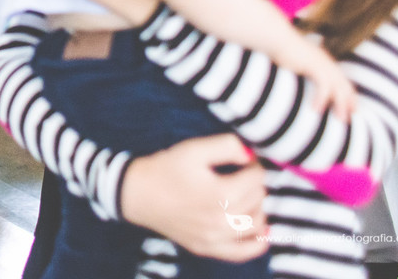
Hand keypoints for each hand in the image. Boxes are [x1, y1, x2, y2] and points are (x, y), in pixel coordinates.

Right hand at [121, 134, 267, 261]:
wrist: (136, 194)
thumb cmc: (165, 168)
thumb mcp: (194, 148)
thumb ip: (227, 145)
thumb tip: (250, 155)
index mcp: (222, 194)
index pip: (257, 177)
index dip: (253, 164)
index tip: (242, 159)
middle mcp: (223, 221)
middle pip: (258, 199)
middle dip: (254, 183)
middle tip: (240, 173)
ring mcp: (215, 238)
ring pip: (256, 224)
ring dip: (257, 207)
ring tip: (244, 195)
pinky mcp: (207, 248)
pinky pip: (243, 252)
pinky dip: (257, 243)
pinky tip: (261, 232)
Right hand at [275, 39, 356, 119]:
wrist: (277, 38)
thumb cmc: (282, 51)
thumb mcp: (298, 63)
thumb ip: (304, 72)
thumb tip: (301, 85)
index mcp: (325, 63)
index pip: (344, 82)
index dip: (350, 96)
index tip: (352, 111)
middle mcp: (327, 64)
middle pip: (345, 86)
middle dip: (349, 104)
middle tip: (347, 120)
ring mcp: (322, 64)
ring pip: (338, 88)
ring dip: (341, 105)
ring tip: (340, 119)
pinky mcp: (314, 65)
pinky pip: (323, 85)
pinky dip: (322, 98)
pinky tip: (316, 109)